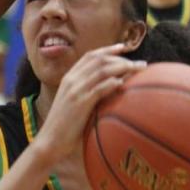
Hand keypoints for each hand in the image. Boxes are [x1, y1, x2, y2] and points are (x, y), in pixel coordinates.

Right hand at [34, 42, 143, 162]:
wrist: (50, 141)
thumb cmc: (65, 126)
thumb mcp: (74, 103)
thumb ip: (86, 92)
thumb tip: (110, 88)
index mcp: (69, 77)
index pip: (90, 56)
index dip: (108, 49)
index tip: (124, 48)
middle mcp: (72, 80)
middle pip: (99, 60)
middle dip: (121, 58)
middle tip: (140, 63)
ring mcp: (75, 90)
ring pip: (102, 70)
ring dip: (123, 67)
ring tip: (138, 70)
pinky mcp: (80, 103)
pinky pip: (99, 88)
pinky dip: (113, 83)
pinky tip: (124, 84)